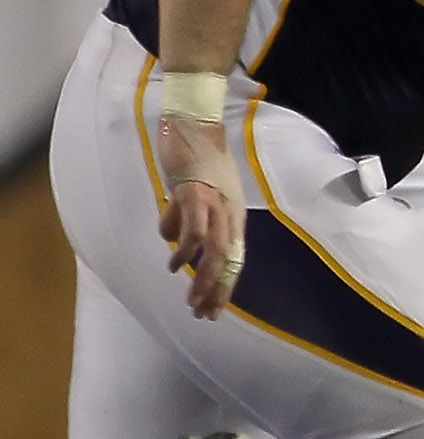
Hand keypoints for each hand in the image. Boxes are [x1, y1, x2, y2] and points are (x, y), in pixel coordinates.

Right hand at [156, 113, 247, 318]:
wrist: (196, 124)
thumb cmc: (199, 160)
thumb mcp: (201, 195)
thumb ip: (193, 220)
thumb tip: (176, 242)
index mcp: (232, 215)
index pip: (233, 259)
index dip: (224, 287)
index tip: (213, 311)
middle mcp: (228, 213)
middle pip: (227, 260)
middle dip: (216, 291)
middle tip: (202, 313)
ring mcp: (213, 203)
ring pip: (214, 250)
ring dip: (202, 277)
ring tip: (190, 297)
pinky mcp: (194, 193)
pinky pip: (193, 226)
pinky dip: (184, 247)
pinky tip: (175, 260)